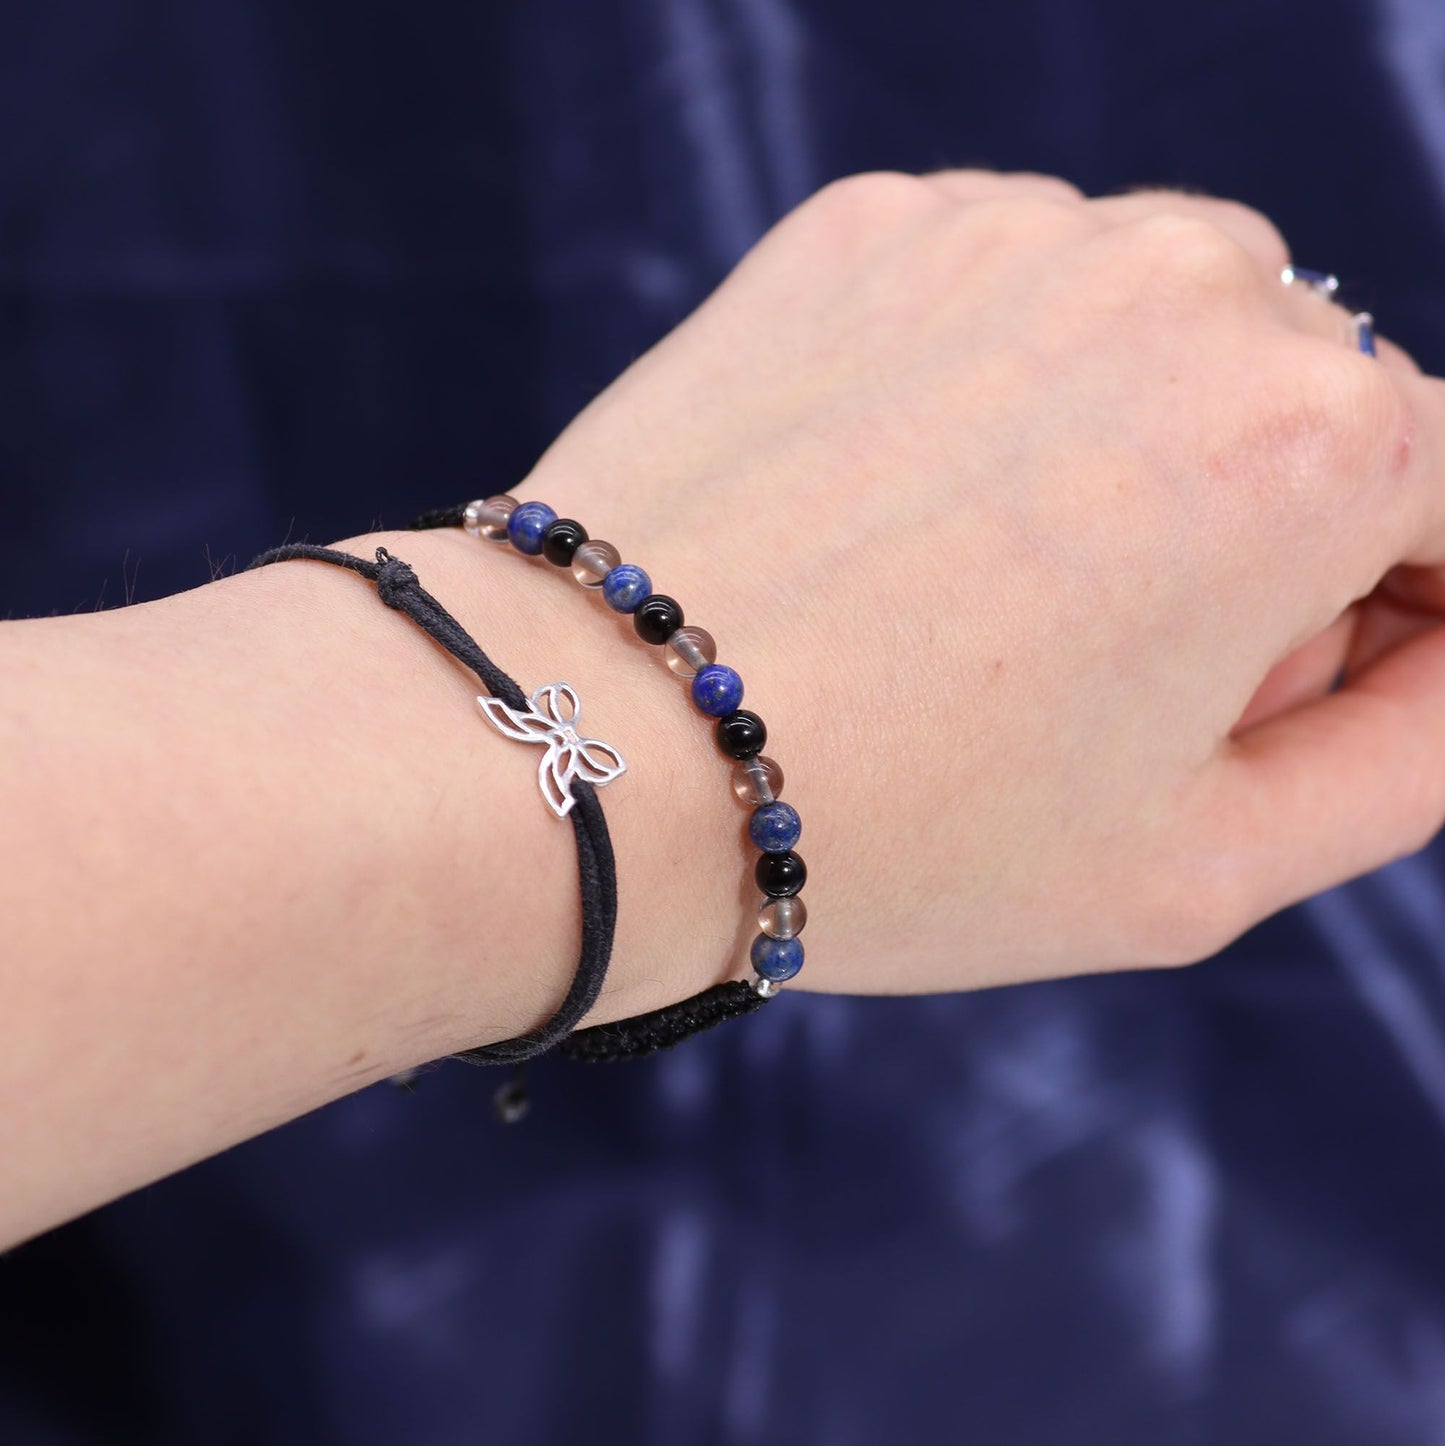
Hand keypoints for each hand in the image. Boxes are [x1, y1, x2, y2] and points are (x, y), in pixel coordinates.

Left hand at [515, 169, 1444, 994]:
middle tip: (1098, 682)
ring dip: (1131, 448)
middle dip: (1260, 538)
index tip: (1276, 699)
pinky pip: (1008, 300)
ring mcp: (1014, 229)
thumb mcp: (1207, 864)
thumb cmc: (896, 833)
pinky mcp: (873, 226)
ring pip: (1158, 336)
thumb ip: (1411, 750)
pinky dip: (994, 393)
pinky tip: (895, 513)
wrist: (592, 744)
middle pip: (1310, 407)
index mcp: (1313, 440)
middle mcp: (1185, 281)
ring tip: (985, 598)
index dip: (1392, 618)